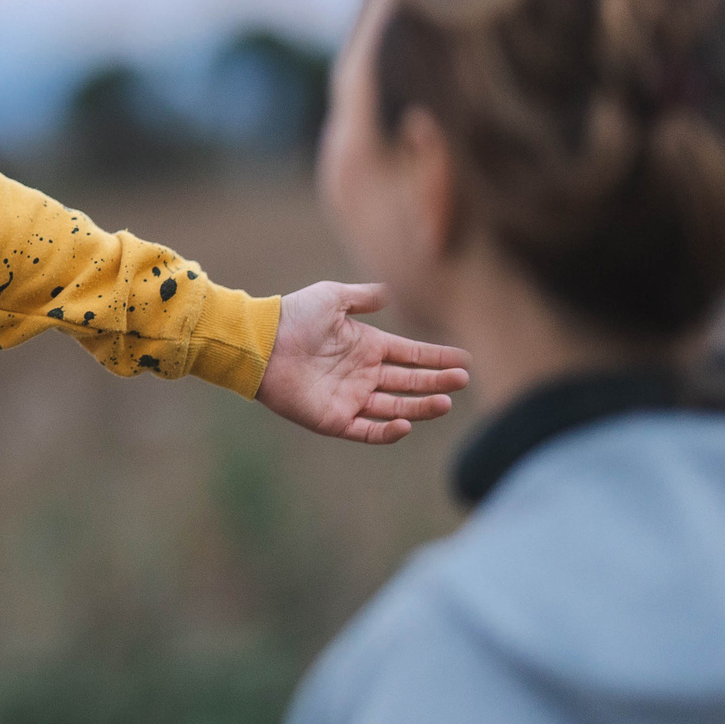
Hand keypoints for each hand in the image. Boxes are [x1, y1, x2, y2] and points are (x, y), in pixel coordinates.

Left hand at [255, 282, 470, 444]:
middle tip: (463, 380)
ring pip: (395, 407)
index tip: (464, 360)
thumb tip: (391, 292)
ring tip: (445, 402)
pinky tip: (407, 423)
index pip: (410, 354)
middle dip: (437, 382)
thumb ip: (363, 296)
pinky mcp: (333, 419)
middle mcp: (362, 374)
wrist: (260, 343)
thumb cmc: (292, 317)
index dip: (436, 357)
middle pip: (409, 382)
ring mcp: (349, 398)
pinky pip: (367, 430)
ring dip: (421, 407)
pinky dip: (388, 431)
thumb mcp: (332, 298)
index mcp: (366, 346)